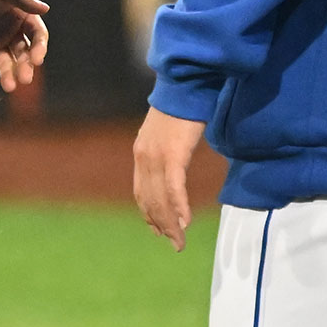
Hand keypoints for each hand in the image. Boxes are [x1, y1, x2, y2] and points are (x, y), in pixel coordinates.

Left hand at [0, 0, 49, 91]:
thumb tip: (45, 9)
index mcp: (22, 16)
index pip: (37, 35)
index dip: (39, 47)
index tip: (37, 58)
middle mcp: (11, 33)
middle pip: (23, 54)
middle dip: (25, 66)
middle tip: (24, 78)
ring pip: (6, 64)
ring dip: (9, 75)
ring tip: (9, 85)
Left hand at [133, 107, 205, 251]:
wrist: (185, 83)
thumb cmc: (182, 104)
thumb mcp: (168, 131)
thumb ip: (168, 149)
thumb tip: (176, 160)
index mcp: (141, 152)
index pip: (141, 192)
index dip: (150, 214)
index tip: (159, 230)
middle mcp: (144, 157)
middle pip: (149, 200)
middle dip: (161, 224)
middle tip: (174, 243)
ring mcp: (156, 156)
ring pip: (160, 199)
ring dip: (170, 223)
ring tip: (179, 240)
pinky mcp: (172, 154)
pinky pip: (174, 188)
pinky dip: (179, 207)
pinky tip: (185, 221)